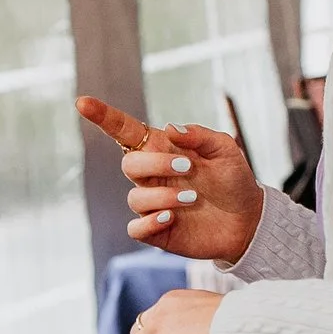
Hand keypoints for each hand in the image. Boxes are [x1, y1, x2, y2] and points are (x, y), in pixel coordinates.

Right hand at [76, 97, 263, 263]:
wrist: (249, 220)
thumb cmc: (234, 179)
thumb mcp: (226, 150)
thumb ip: (200, 136)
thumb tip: (170, 128)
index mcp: (162, 150)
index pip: (124, 131)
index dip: (103, 116)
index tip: (82, 102)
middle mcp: (152, 176)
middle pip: (129, 164)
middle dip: (155, 164)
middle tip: (188, 168)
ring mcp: (153, 204)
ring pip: (135, 198)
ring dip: (163, 196)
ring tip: (193, 198)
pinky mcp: (157, 231)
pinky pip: (135, 229)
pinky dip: (149, 223)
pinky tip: (172, 218)